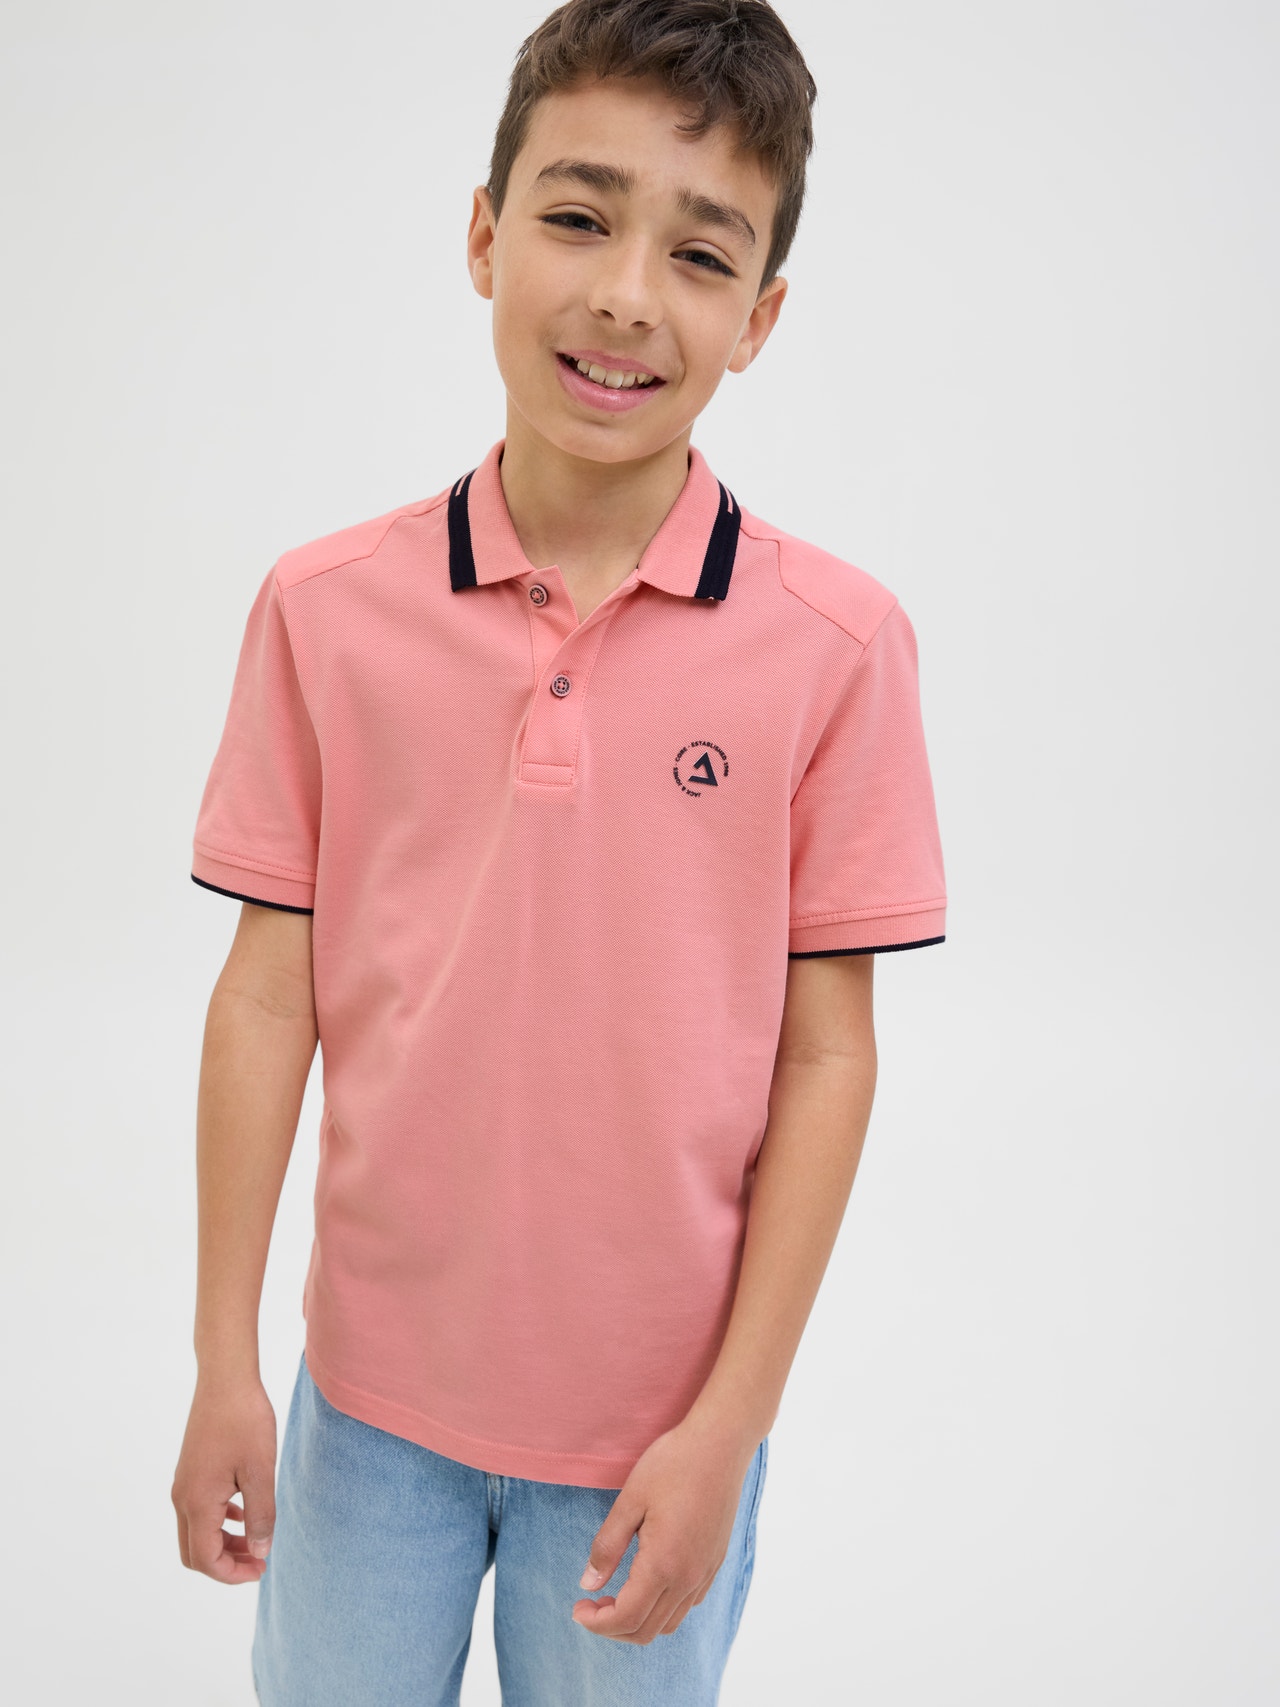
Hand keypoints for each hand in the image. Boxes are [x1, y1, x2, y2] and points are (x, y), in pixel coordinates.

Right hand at [171, 1369, 277, 1582]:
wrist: (225, 1379)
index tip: (261, 1569)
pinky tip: (243, 1513)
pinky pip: (199, 1510)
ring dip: (223, 1543)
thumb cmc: (245, 1421)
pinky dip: (219, 1521)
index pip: (206, 1559)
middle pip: (195, 1552)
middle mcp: (182, 1497)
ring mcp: (184, 1483)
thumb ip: (261, 1516)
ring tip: (256, 1541)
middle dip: (225, 1563)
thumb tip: (260, 1552)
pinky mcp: (191, 1470)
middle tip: (259, 1561)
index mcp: (197, 1502)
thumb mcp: (260, 1471)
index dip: (232, 1574)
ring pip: (197, 1531)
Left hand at [571, 1418, 757, 1643]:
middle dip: (612, 1627)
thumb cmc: (673, 1464)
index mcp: (663, 1564)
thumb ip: (607, 1547)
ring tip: (615, 1595)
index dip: (596, 1623)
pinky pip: (687, 1605)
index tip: (577, 1607)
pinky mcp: (715, 1562)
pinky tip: (647, 1582)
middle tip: (590, 1603)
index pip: (625, 1618)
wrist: (720, 1443)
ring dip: (638, 1620)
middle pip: (646, 1630)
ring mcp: (705, 1572)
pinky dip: (662, 1608)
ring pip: (669, 1623)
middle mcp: (688, 1578)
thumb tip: (588, 1584)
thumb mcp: (630, 1500)